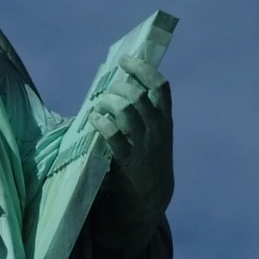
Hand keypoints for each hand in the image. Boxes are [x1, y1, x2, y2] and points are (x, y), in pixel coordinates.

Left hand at [84, 56, 173, 258]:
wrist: (151, 199)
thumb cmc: (144, 158)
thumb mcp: (151, 134)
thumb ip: (140, 112)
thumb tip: (118, 84)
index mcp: (164, 120)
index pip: (161, 87)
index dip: (143, 69)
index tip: (125, 59)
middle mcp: (157, 130)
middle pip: (139, 97)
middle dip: (119, 87)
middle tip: (107, 90)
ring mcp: (144, 146)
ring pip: (127, 112)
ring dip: (108, 102)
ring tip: (98, 104)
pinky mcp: (128, 162)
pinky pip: (114, 137)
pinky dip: (102, 123)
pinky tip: (94, 120)